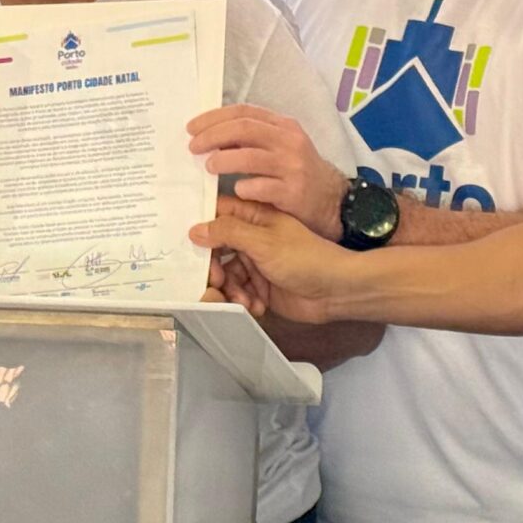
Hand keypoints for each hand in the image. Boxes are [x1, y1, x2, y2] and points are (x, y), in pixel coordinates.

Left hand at [188, 104, 347, 238]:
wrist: (333, 201)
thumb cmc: (298, 173)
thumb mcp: (280, 148)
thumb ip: (252, 140)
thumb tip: (211, 139)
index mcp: (283, 126)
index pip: (244, 112)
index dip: (214, 118)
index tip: (192, 128)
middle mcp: (289, 141)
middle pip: (244, 129)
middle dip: (213, 136)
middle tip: (194, 147)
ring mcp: (293, 166)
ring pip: (250, 156)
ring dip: (224, 160)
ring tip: (209, 167)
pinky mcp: (294, 192)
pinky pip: (263, 187)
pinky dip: (245, 187)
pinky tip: (236, 191)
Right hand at [190, 195, 356, 323]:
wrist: (336, 291)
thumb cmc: (304, 258)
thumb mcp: (264, 241)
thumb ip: (228, 233)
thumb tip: (194, 229)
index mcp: (254, 217)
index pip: (217, 215)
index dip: (200, 227)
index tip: (186, 244)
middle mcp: (251, 238)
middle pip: (215, 249)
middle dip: (213, 268)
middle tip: (219, 282)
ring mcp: (255, 263)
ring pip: (225, 275)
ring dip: (230, 289)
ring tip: (244, 300)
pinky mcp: (260, 287)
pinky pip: (238, 293)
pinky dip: (242, 301)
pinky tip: (256, 307)